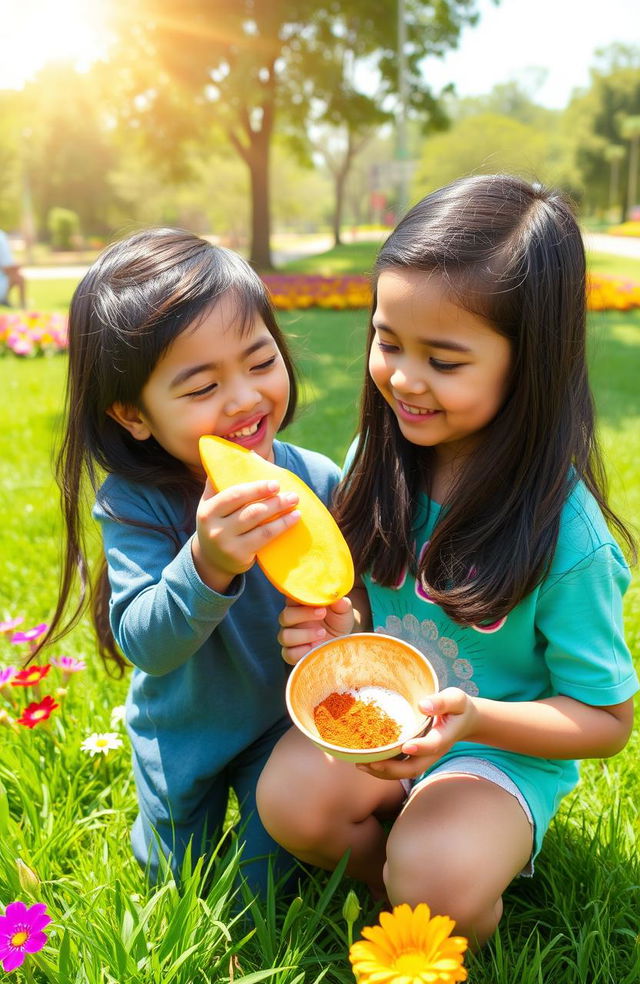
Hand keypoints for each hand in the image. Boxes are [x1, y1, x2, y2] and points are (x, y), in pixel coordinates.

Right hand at [192, 478, 299, 591]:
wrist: (211, 560)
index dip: (256, 488)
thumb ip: (223, 482)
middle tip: (292, 494)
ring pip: (260, 524)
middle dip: (273, 500)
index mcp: (208, 510)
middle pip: (250, 509)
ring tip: (294, 503)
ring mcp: (227, 544)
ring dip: (281, 512)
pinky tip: (294, 519)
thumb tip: (249, 454)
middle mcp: (215, 528)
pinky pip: (265, 538)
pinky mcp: (240, 556)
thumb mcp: (212, 504)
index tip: (275, 484)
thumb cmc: (218, 523)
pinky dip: (282, 526)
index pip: (234, 495)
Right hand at [278, 596, 353, 664]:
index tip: (316, 599)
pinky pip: (288, 654)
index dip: (300, 597)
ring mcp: (290, 637)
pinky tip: (315, 648)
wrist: (342, 641)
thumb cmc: (338, 621)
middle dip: (303, 614)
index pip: (290, 597)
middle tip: (322, 613)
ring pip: (285, 636)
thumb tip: (335, 595)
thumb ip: (339, 603)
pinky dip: (301, 652)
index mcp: (299, 604)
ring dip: (304, 635)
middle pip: (285, 616)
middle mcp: (291, 619)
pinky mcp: (292, 653)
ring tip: (322, 633)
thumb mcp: (343, 610)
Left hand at [355, 687, 477, 780]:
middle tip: (370, 764)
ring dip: (383, 772)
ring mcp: (424, 757)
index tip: (405, 745)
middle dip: (392, 769)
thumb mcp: (455, 699)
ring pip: (404, 771)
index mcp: (443, 737)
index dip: (420, 748)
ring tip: (361, 765)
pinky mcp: (416, 756)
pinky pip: (399, 766)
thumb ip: (441, 702)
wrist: (464, 721)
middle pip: (414, 768)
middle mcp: (432, 752)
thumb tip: (423, 705)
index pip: (433, 745)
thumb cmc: (458, 707)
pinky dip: (383, 767)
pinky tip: (365, 761)